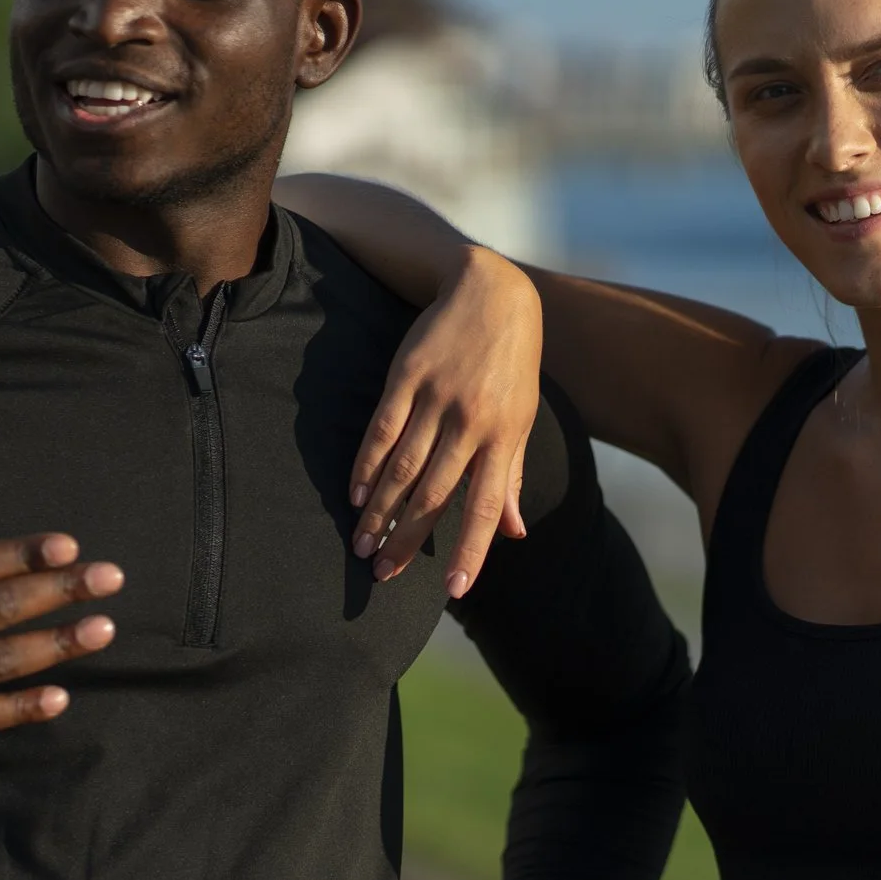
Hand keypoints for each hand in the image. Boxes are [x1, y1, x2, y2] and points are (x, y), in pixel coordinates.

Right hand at [351, 248, 543, 598]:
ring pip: (403, 467)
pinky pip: (382, 429)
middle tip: (382, 573)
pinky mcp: (406, 377)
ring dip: (380, 511)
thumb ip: (512, 477)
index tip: (454, 587)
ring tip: (362, 543)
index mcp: (505, 436)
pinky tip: (357, 494)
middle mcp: (471, 421)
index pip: (487, 505)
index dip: (472, 549)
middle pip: (434, 493)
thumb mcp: (523, 418)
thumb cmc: (512, 365)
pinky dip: (368, 464)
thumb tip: (514, 534)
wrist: (490, 292)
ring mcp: (436, 398)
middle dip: (408, 539)